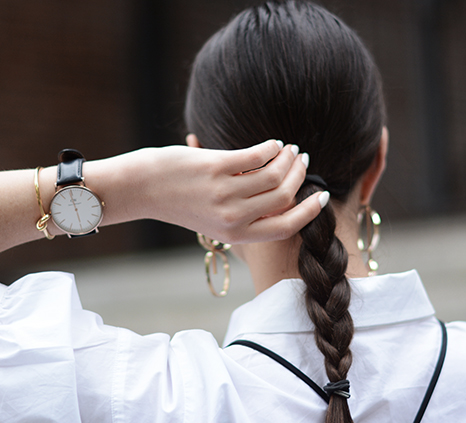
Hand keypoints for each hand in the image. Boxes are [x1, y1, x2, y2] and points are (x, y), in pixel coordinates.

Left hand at [125, 140, 326, 243]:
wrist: (142, 189)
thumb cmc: (181, 202)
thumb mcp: (215, 221)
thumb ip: (246, 216)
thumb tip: (282, 198)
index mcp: (235, 235)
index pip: (286, 226)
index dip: (310, 211)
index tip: (322, 195)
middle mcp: (232, 218)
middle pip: (284, 195)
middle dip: (299, 175)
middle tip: (301, 160)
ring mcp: (224, 193)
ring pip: (274, 174)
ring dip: (287, 158)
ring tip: (288, 149)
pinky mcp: (216, 167)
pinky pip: (257, 155)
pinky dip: (270, 147)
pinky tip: (272, 143)